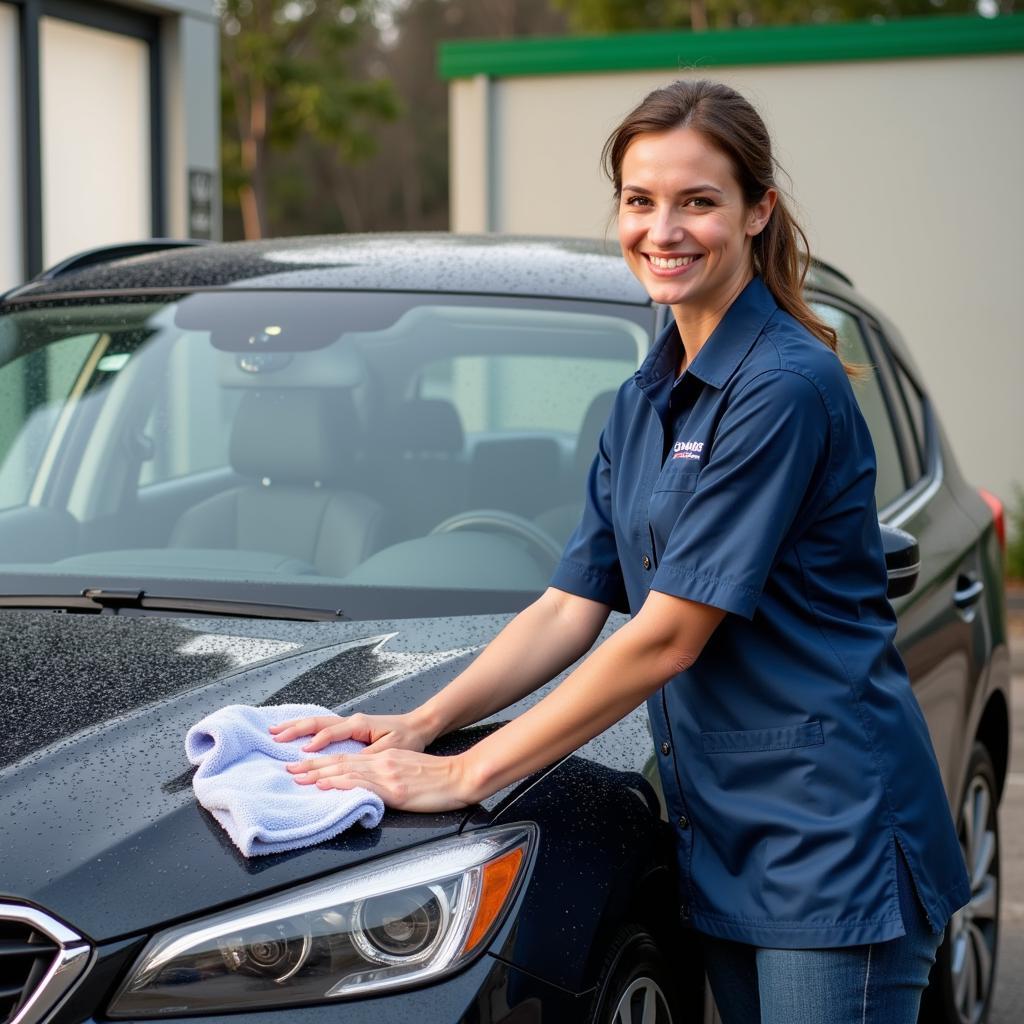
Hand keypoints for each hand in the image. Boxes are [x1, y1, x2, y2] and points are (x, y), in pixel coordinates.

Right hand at [269, 711, 434, 753]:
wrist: (419, 726)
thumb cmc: (407, 737)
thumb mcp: (390, 750)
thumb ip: (368, 757)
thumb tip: (347, 767)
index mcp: (358, 725)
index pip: (331, 733)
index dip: (315, 743)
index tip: (302, 754)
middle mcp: (350, 722)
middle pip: (317, 723)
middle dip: (295, 729)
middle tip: (273, 735)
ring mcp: (349, 724)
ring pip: (317, 723)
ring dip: (297, 727)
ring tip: (276, 731)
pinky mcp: (350, 730)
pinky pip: (323, 728)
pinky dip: (307, 730)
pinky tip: (297, 735)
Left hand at [287, 748, 477, 812]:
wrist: (460, 776)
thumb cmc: (440, 777)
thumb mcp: (409, 769)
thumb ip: (388, 774)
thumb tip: (369, 786)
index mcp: (385, 759)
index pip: (347, 759)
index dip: (323, 762)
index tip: (303, 765)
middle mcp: (382, 763)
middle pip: (340, 762)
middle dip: (312, 766)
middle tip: (289, 770)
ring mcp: (386, 775)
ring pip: (345, 771)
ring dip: (318, 774)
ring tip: (298, 777)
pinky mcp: (393, 789)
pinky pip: (361, 784)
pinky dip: (339, 783)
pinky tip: (325, 784)